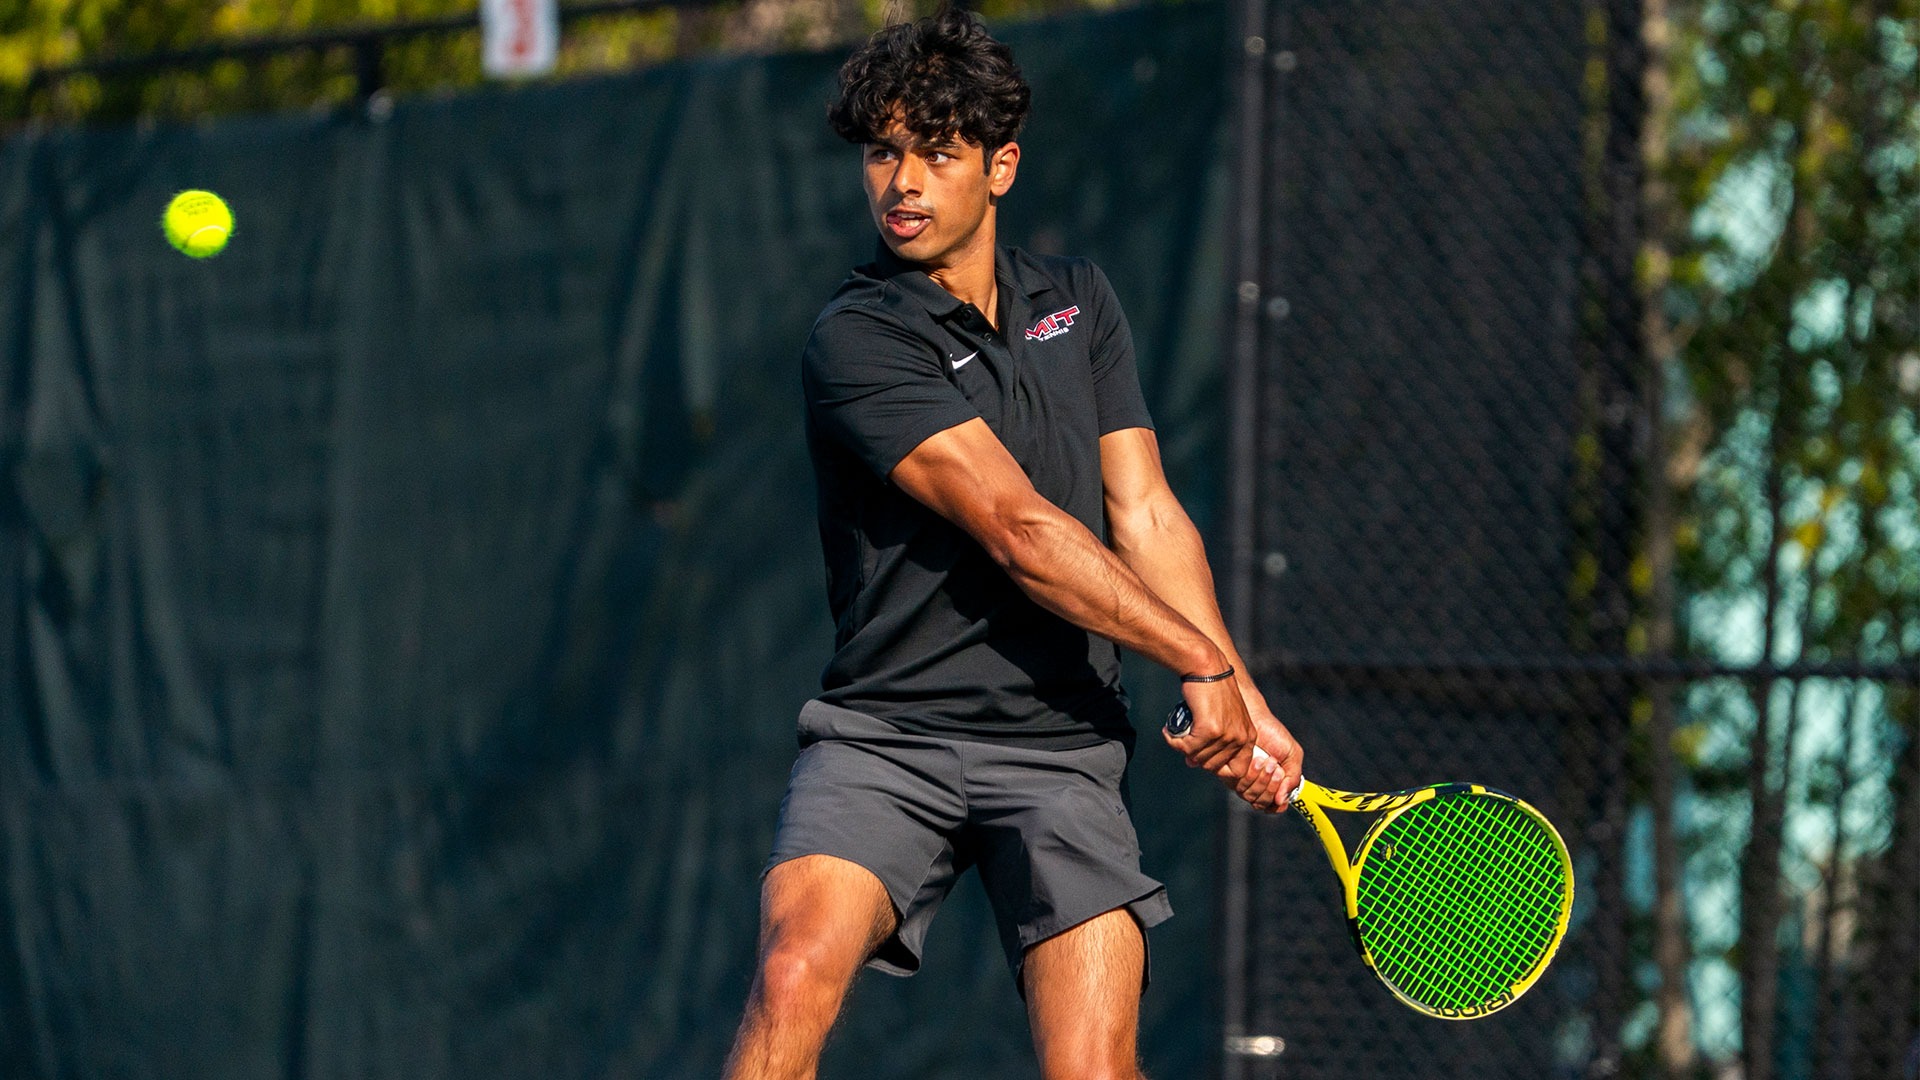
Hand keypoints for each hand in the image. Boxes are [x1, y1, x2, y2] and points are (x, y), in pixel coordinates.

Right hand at [1162, 678, 1287, 810]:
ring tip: (1175, 734)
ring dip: (1182, 747)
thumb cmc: (1213, 690)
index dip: (1218, 769)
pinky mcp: (1209, 730)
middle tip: (1184, 742)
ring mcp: (1226, 735)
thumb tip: (1193, 763)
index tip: (1203, 757)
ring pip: (1198, 757)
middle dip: (1195, 756)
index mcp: (1249, 736)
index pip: (1238, 770)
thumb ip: (1215, 742)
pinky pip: (1187, 747)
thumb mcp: (1224, 717)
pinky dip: (1174, 741)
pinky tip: (1169, 731)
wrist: (1207, 668)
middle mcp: (1240, 738)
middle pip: (1213, 766)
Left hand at [1243, 689, 1304, 809]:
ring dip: (1262, 780)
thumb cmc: (1274, 734)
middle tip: (1274, 766)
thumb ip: (1293, 778)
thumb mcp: (1292, 755)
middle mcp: (1256, 785)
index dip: (1278, 801)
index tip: (1282, 781)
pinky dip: (1251, 775)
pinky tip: (1256, 760)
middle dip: (1270, 785)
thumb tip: (1282, 800)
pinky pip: (1238, 786)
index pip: (1274, 806)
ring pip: (1250, 796)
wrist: (1255, 717)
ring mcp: (1241, 780)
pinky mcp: (1229, 773)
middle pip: (1261, 803)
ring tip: (1267, 760)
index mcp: (1273, 785)